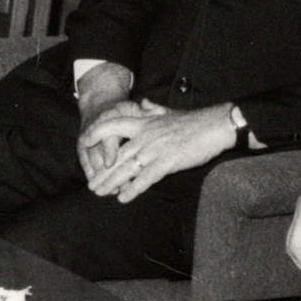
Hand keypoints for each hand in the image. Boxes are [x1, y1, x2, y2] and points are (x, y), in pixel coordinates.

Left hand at [79, 104, 239, 202]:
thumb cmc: (193, 121)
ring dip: (111, 183)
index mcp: (144, 122)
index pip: (113, 125)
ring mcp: (154, 150)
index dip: (98, 132)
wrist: (214, 126)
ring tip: (100, 193)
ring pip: (126, 169)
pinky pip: (145, 179)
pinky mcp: (166, 162)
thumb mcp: (168, 111)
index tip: (86, 141)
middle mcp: (144, 136)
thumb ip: (152, 109)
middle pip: (116, 155)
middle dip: (102, 172)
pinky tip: (123, 198)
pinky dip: (133, 189)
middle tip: (91, 185)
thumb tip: (143, 102)